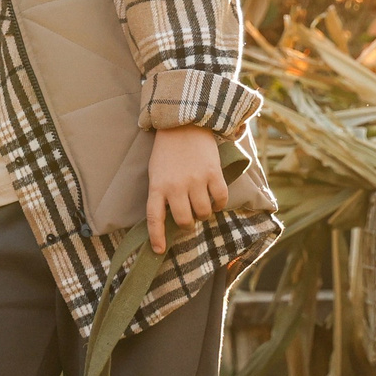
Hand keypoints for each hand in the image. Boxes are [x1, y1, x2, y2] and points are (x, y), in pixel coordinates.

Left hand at [145, 125, 228, 255]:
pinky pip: (220, 199)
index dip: (157, 237)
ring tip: (202, 206)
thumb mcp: (156, 172)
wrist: (184, 124)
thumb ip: (162, 193)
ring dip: (204, 214)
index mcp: (157, 186)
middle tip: (189, 219)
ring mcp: (195, 180)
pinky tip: (215, 201)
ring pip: (203, 212)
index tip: (159, 251)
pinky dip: (219, 204)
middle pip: (184, 220)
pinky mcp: (213, 173)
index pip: (155, 218)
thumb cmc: (167, 151)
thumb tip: (171, 218)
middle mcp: (175, 186)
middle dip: (187, 224)